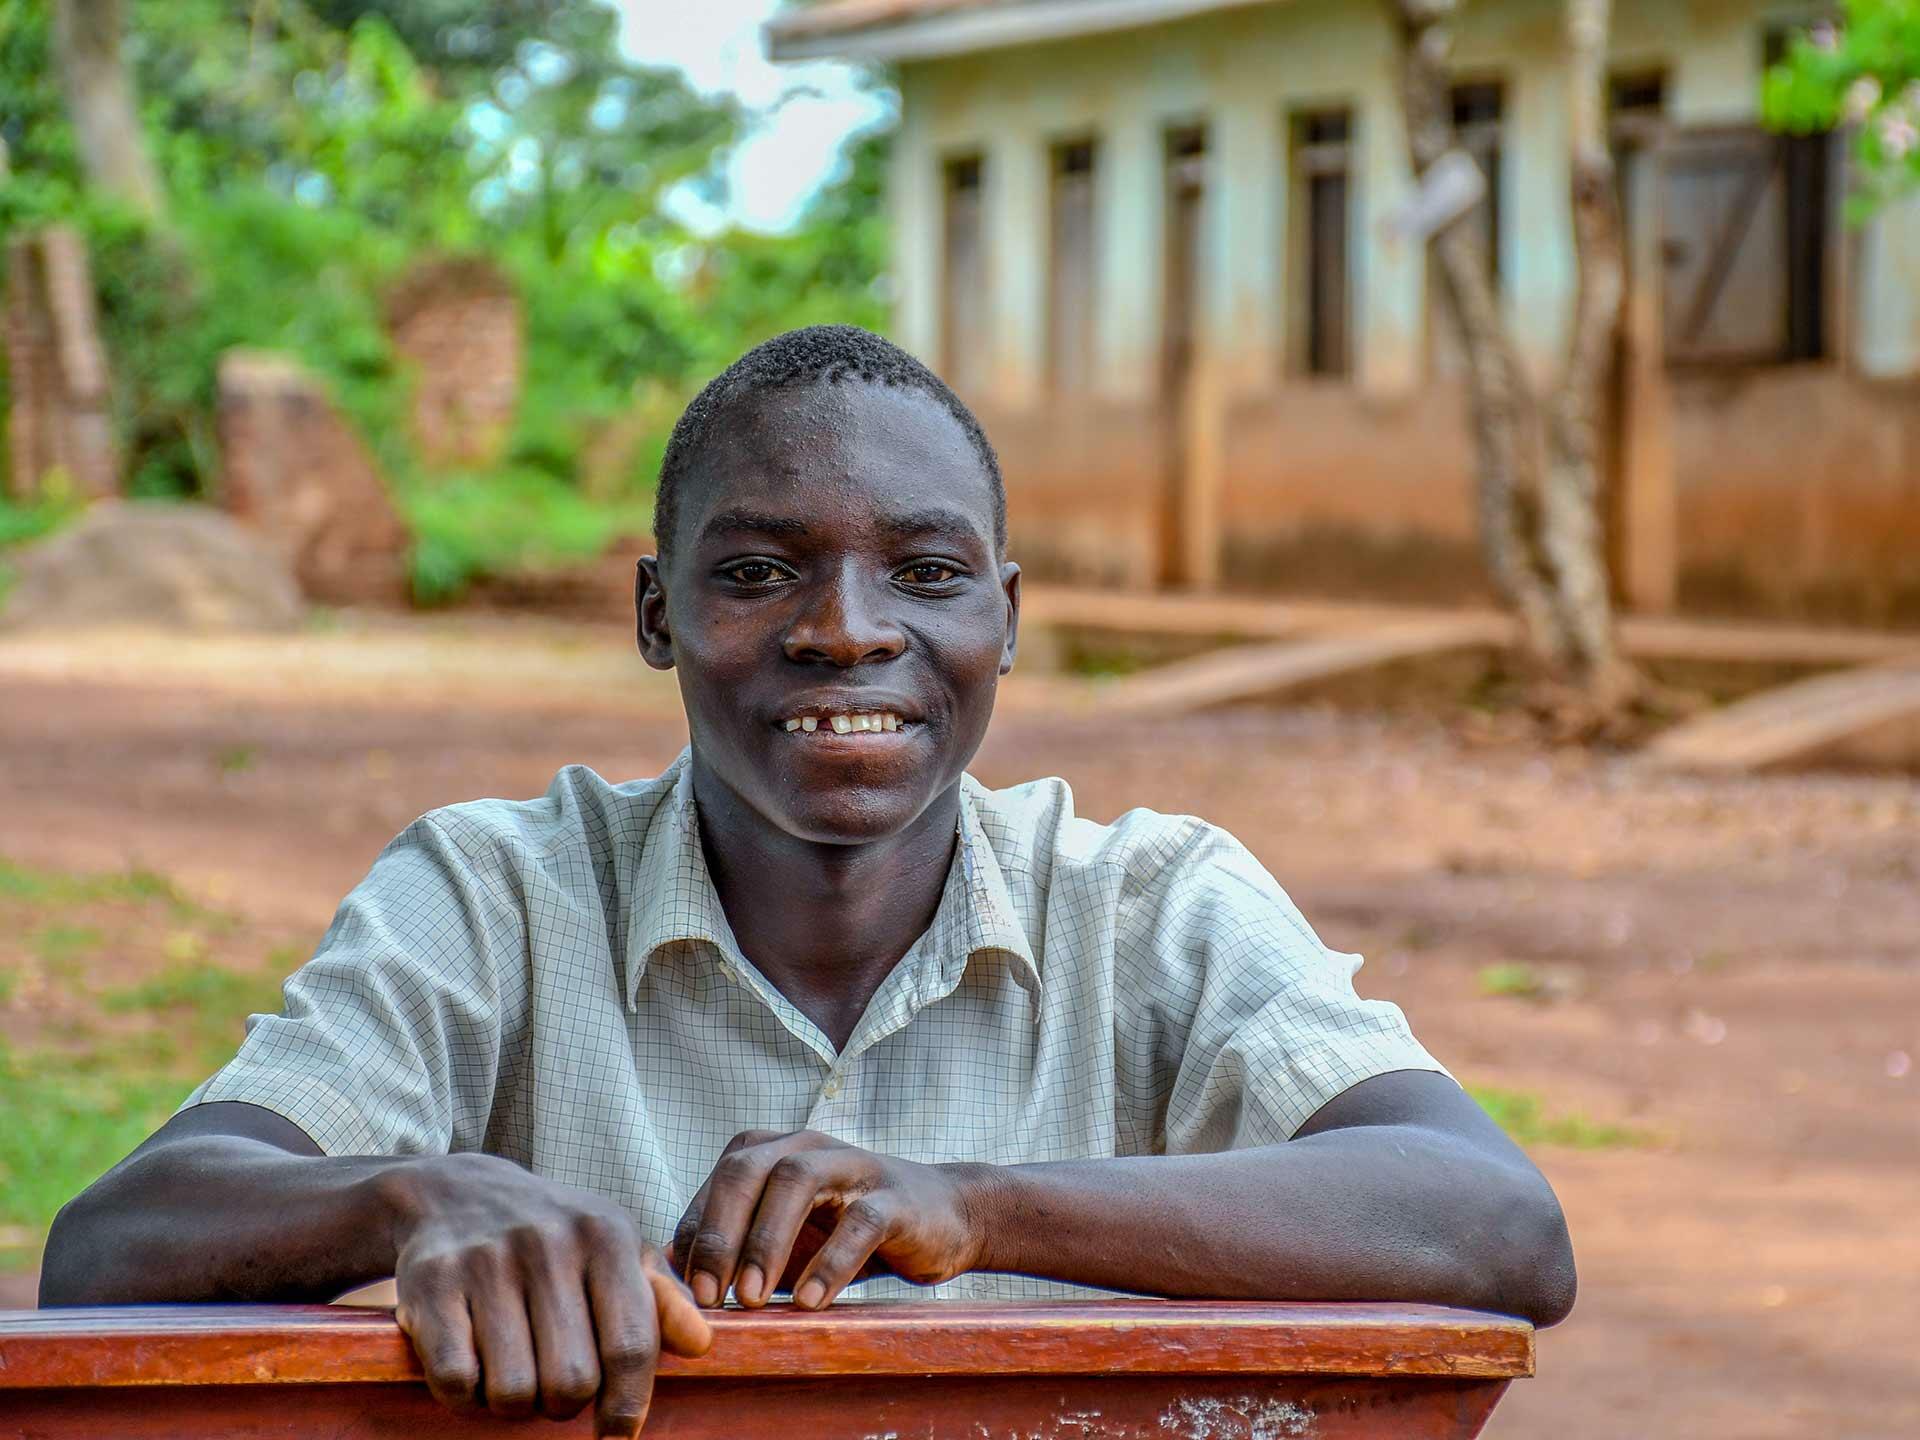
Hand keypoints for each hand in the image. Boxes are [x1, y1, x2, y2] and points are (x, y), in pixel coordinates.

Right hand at [382, 1153, 710, 1436]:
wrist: (454, 1194)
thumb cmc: (552, 1238)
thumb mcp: (612, 1251)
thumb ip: (660, 1301)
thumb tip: (701, 1343)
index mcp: (605, 1234)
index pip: (630, 1345)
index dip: (627, 1405)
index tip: (617, 1433)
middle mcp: (549, 1240)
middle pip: (571, 1382)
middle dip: (563, 1403)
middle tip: (551, 1382)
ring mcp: (487, 1259)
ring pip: (512, 1392)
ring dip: (512, 1402)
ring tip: (512, 1368)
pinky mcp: (431, 1282)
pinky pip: (456, 1381)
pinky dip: (463, 1393)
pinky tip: (472, 1361)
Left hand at [670, 1130, 992, 1310]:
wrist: (943, 1215)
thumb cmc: (846, 1229)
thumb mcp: (785, 1235)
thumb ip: (733, 1246)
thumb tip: (663, 1277)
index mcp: (771, 1149)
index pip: (717, 1184)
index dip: (693, 1236)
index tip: (679, 1294)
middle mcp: (806, 1144)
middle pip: (747, 1170)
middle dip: (719, 1233)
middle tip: (705, 1296)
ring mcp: (852, 1165)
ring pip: (797, 1180)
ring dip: (767, 1241)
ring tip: (751, 1300)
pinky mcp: (895, 1196)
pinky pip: (859, 1222)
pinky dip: (831, 1262)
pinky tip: (811, 1302)